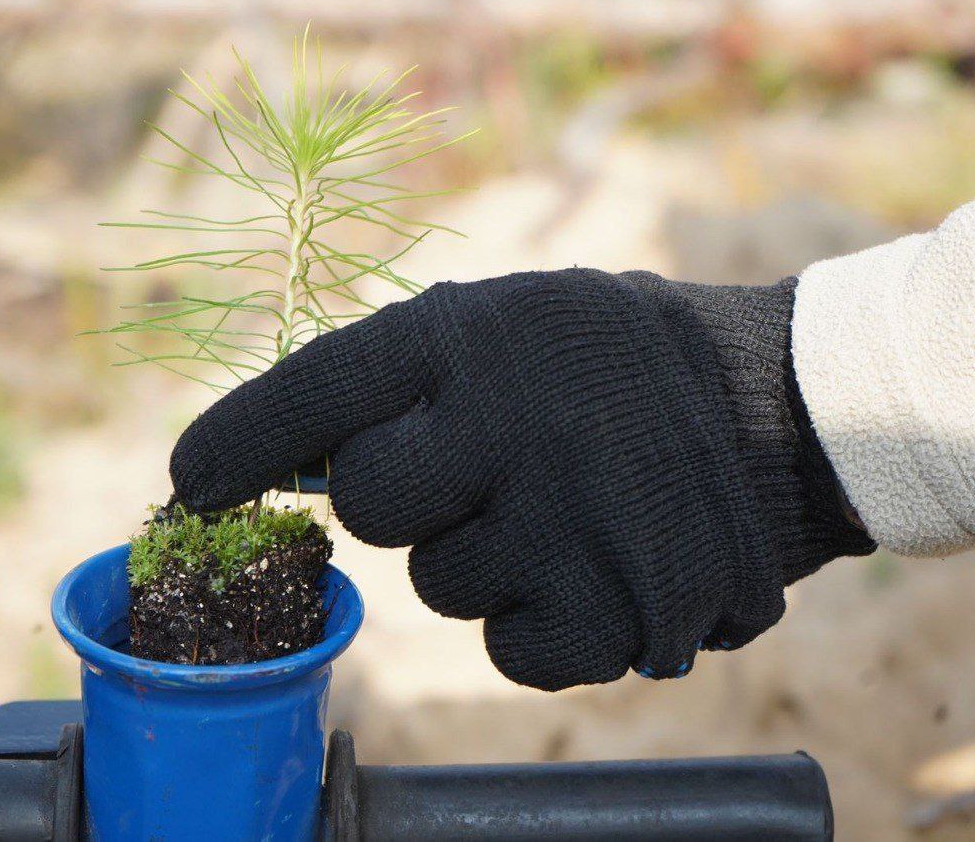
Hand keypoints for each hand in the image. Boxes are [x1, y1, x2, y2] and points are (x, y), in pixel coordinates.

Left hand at [171, 268, 872, 689]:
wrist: (783, 410)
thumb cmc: (618, 364)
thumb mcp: (513, 325)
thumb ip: (404, 381)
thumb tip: (282, 461)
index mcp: (476, 334)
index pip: (319, 391)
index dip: (242, 440)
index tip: (191, 483)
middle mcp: (511, 423)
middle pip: (367, 506)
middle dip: (401, 497)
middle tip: (473, 469)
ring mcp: (563, 526)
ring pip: (440, 584)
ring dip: (485, 555)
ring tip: (563, 505)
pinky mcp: (612, 616)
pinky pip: (509, 648)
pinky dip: (538, 618)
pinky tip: (591, 565)